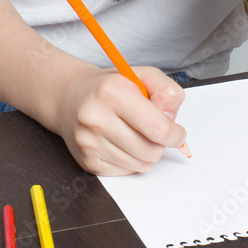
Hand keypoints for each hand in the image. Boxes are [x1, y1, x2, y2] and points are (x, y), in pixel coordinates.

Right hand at [56, 65, 187, 174]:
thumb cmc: (110, 88)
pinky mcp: (88, 161)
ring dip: (145, 152)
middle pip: (151, 151)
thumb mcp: (142, 76)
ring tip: (134, 133)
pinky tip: (120, 142)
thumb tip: (171, 118)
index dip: (175, 134)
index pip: (158, 127)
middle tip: (151, 129)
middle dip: (159, 143)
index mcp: (112, 92)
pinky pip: (127, 171)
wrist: (71, 98)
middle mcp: (96, 117)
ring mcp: (89, 142)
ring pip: (141, 165)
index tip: (176, 132)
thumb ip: (166, 91)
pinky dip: (131, 160)